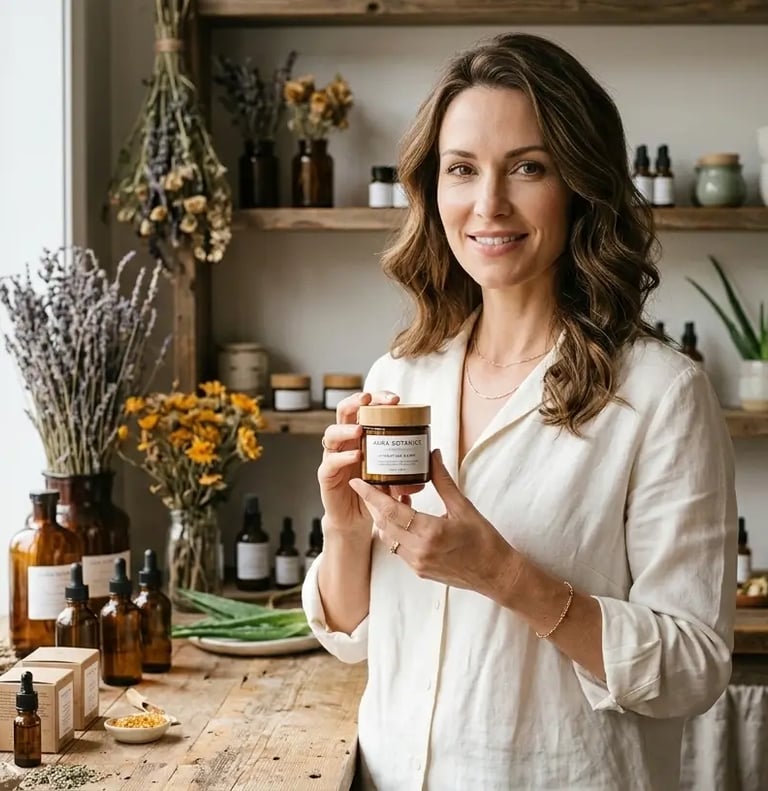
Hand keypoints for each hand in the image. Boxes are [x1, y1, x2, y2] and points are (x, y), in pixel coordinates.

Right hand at [318, 390, 423, 537]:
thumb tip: (430, 464)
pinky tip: (355, 456)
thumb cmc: (373, 493)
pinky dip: (342, 458)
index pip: (366, 408)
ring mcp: (333, 457)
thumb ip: (406, 470)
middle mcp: (345, 442)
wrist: (355, 519)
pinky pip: (330, 462)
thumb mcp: (393, 477)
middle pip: (344, 412)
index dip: (377, 399)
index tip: (395, 399)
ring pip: (331, 434)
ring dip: (345, 429)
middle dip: (356, 402)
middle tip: (368, 399)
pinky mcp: (326, 475)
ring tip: (359, 429)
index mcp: (360, 436)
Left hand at [348, 449, 521, 595]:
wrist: (496, 574)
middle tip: (372, 483)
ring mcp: (417, 563)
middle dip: (374, 503)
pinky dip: (394, 531)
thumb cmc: (484, 540)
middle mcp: (419, 550)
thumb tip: (433, 454)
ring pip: (387, 537)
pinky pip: (396, 548)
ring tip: (390, 497)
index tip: (356, 481)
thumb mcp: (464, 506)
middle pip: (383, 523)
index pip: (390, 511)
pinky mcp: (418, 570)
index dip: (370, 495)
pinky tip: (403, 517)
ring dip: (384, 517)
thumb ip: (443, 480)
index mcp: (430, 532)